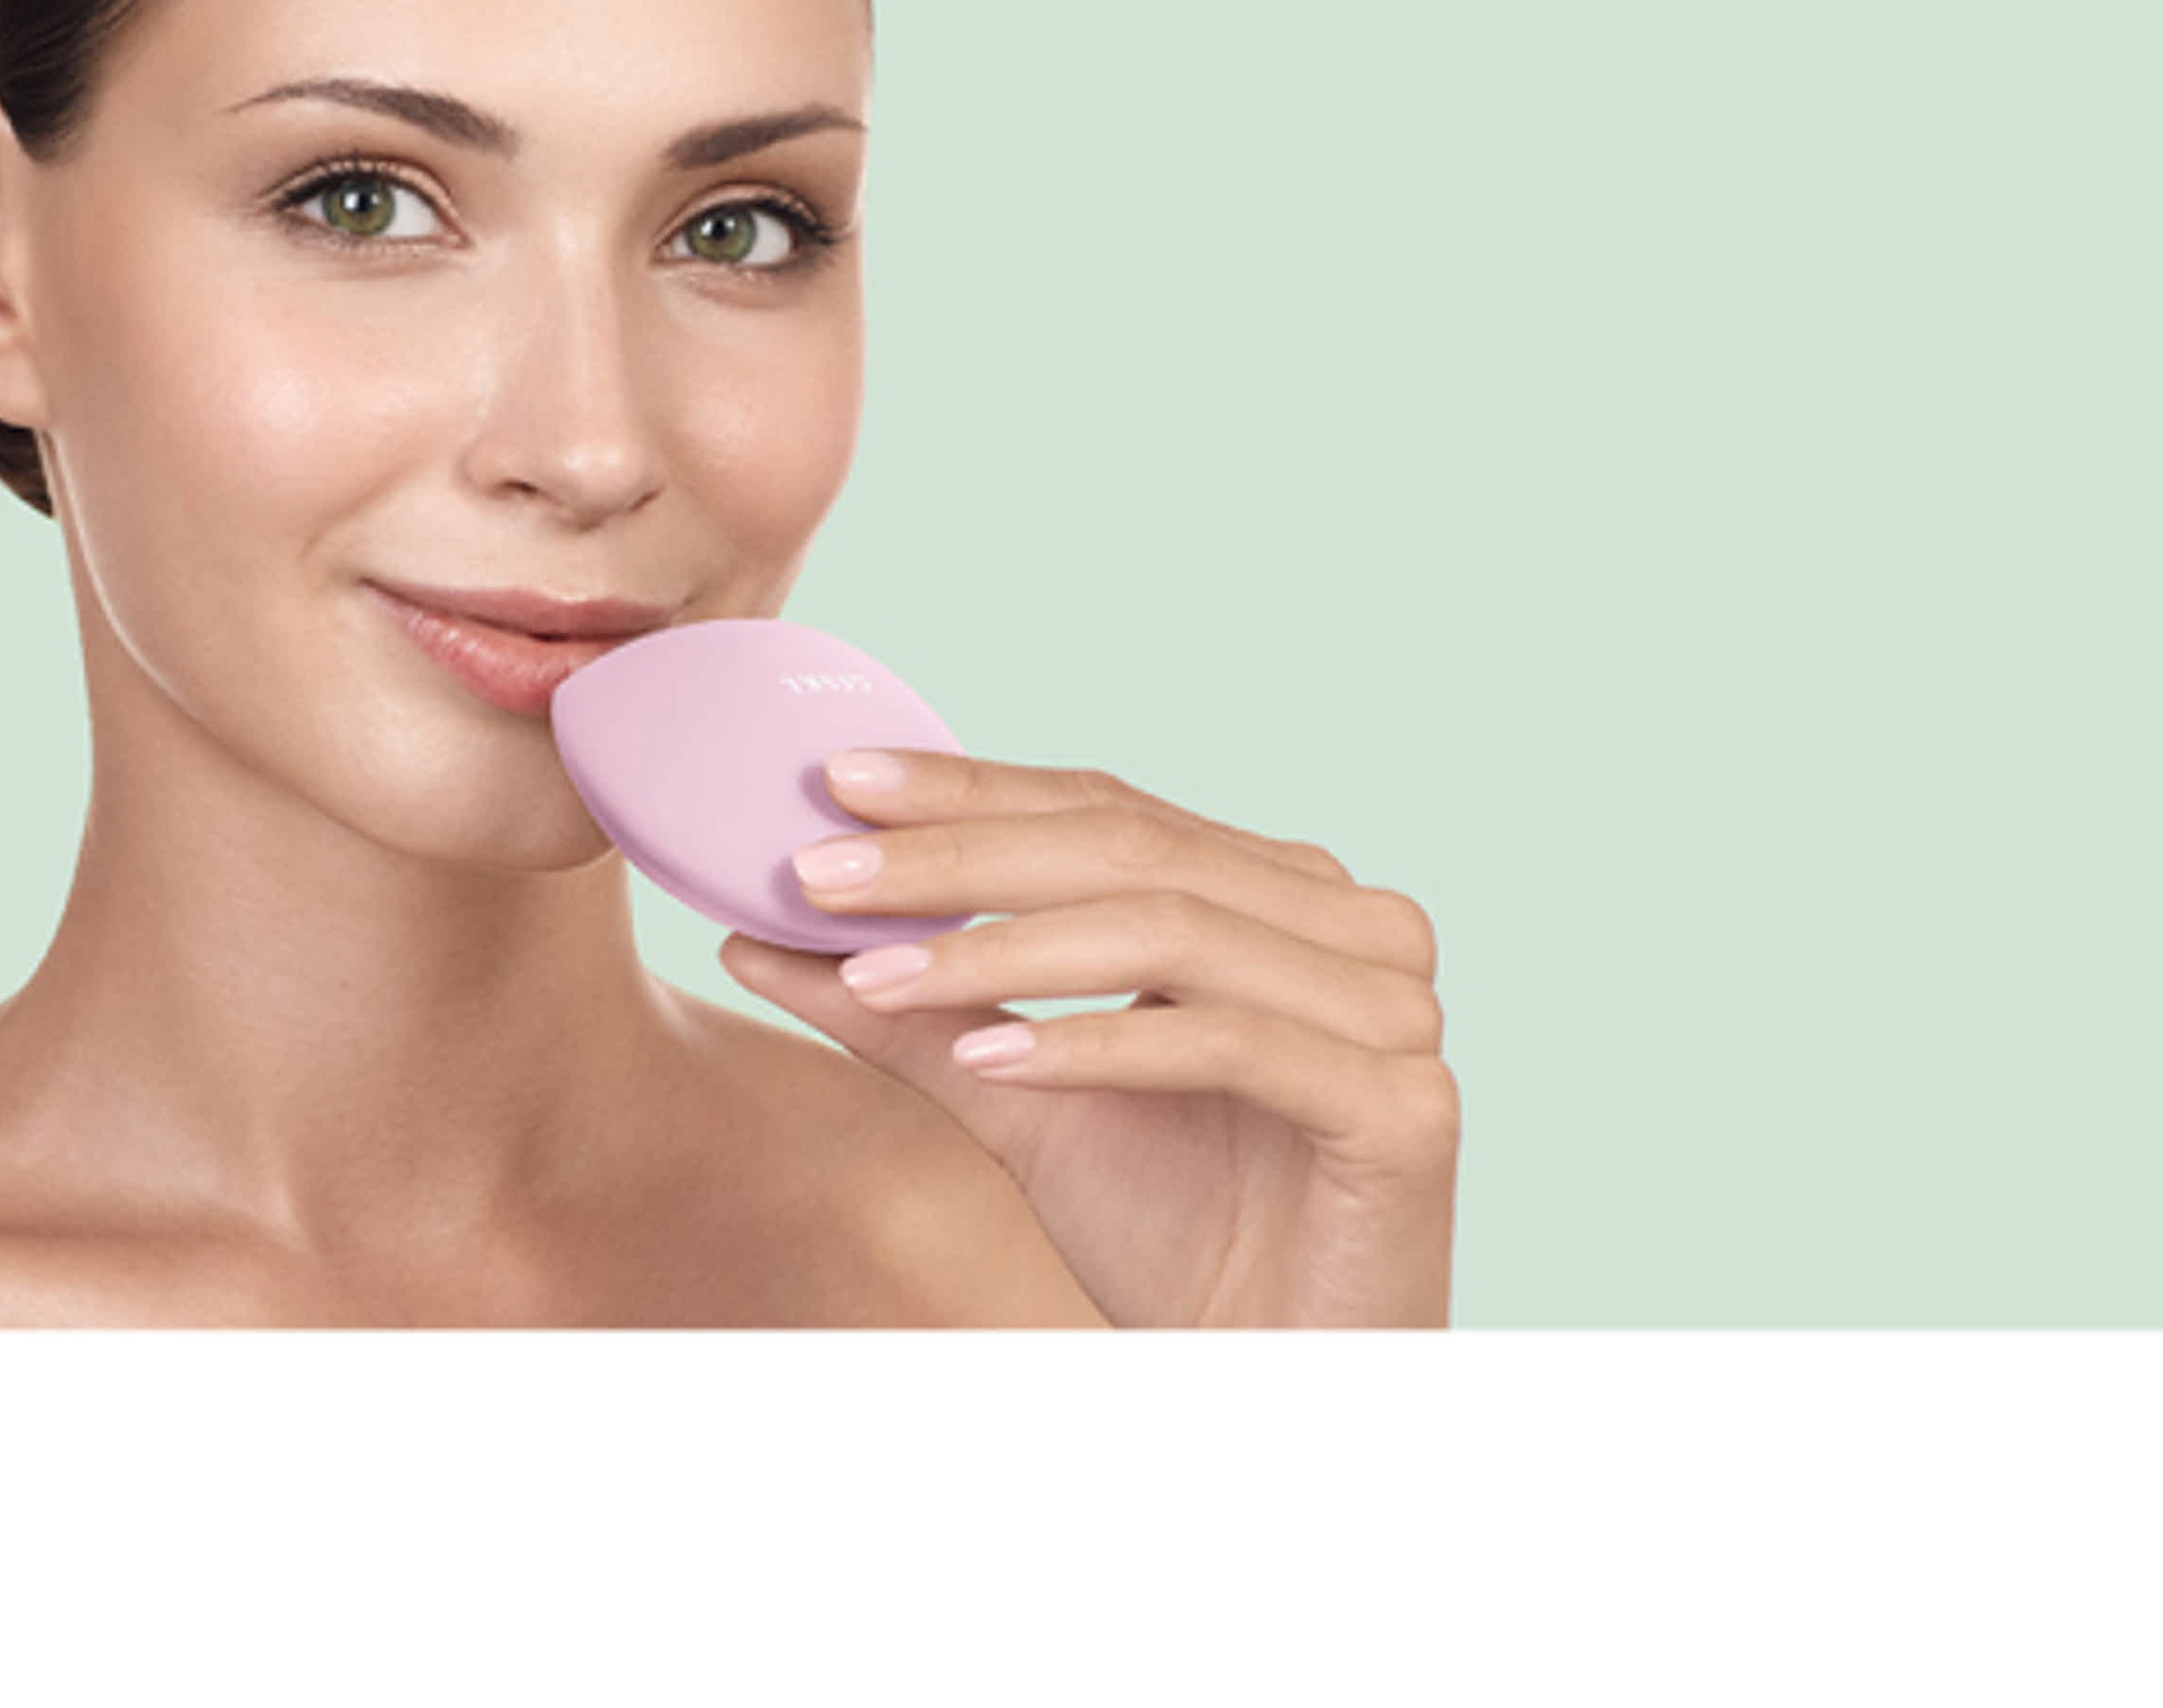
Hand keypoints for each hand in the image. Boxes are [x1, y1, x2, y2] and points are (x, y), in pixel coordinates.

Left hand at [718, 748, 1457, 1327]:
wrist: (1274, 1380)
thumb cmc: (1166, 1233)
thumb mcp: (1012, 1095)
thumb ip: (908, 1008)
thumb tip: (755, 933)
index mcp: (1280, 892)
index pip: (1106, 810)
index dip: (969, 790)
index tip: (836, 781)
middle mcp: (1354, 926)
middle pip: (1132, 852)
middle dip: (959, 858)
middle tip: (821, 867)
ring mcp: (1395, 1010)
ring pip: (1172, 934)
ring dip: (1004, 949)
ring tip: (877, 971)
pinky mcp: (1407, 1107)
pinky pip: (1229, 1044)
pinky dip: (1099, 1044)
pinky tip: (991, 1056)